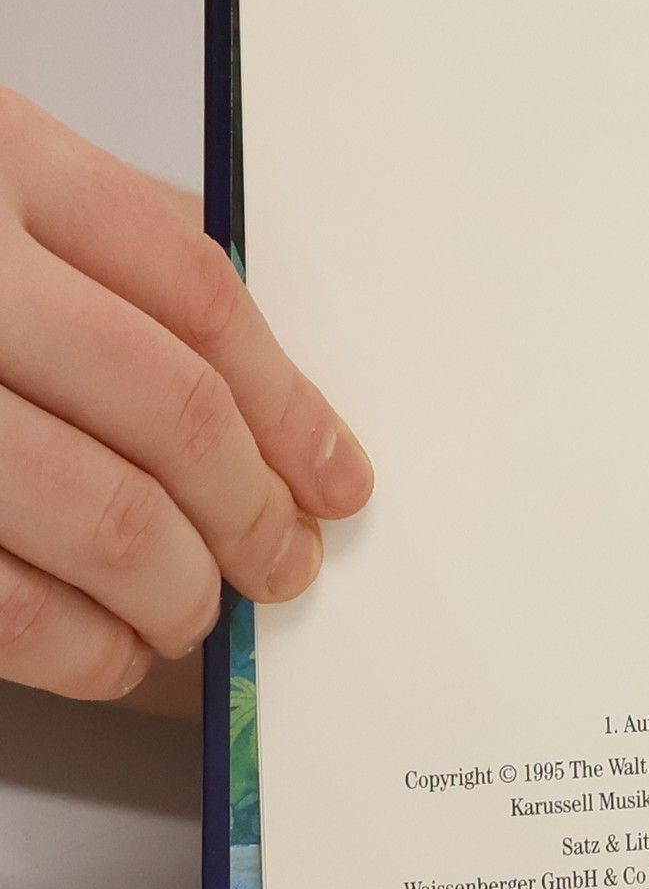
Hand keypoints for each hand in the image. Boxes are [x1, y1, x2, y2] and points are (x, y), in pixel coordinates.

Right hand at [0, 86, 372, 700]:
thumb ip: (94, 234)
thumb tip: (253, 366)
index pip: (199, 299)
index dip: (292, 407)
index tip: (335, 479)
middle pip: (168, 409)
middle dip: (250, 510)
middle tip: (283, 563)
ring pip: (96, 510)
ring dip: (174, 588)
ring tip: (197, 614)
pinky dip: (72, 644)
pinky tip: (110, 654)